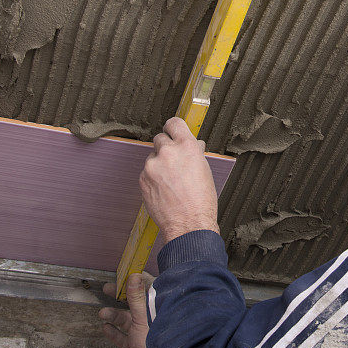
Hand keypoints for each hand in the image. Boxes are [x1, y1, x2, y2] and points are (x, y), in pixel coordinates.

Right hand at [99, 272, 153, 347]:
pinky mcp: (136, 345)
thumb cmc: (155, 343)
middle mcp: (151, 319)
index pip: (148, 288)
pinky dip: (113, 333)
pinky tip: (105, 328)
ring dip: (113, 315)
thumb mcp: (144, 317)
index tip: (126, 273)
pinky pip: (123, 337)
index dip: (137, 279)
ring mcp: (143, 332)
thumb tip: (134, 277)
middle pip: (134, 303)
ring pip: (126, 320)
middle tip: (108, 288)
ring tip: (103, 312)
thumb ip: (138, 298)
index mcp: (158, 309)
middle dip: (120, 296)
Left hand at [140, 117, 219, 242]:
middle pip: (160, 138)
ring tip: (171, 181)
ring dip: (159, 164)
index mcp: (187, 147)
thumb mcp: (204, 170)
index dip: (174, 127)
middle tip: (173, 161)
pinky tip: (164, 189)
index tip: (173, 131)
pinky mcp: (142, 179)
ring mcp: (152, 165)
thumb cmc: (201, 200)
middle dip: (166, 147)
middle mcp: (168, 152)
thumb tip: (193, 145)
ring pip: (153, 157)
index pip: (174, 123)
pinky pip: (147, 172)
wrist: (188, 224)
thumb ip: (195, 153)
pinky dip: (153, 177)